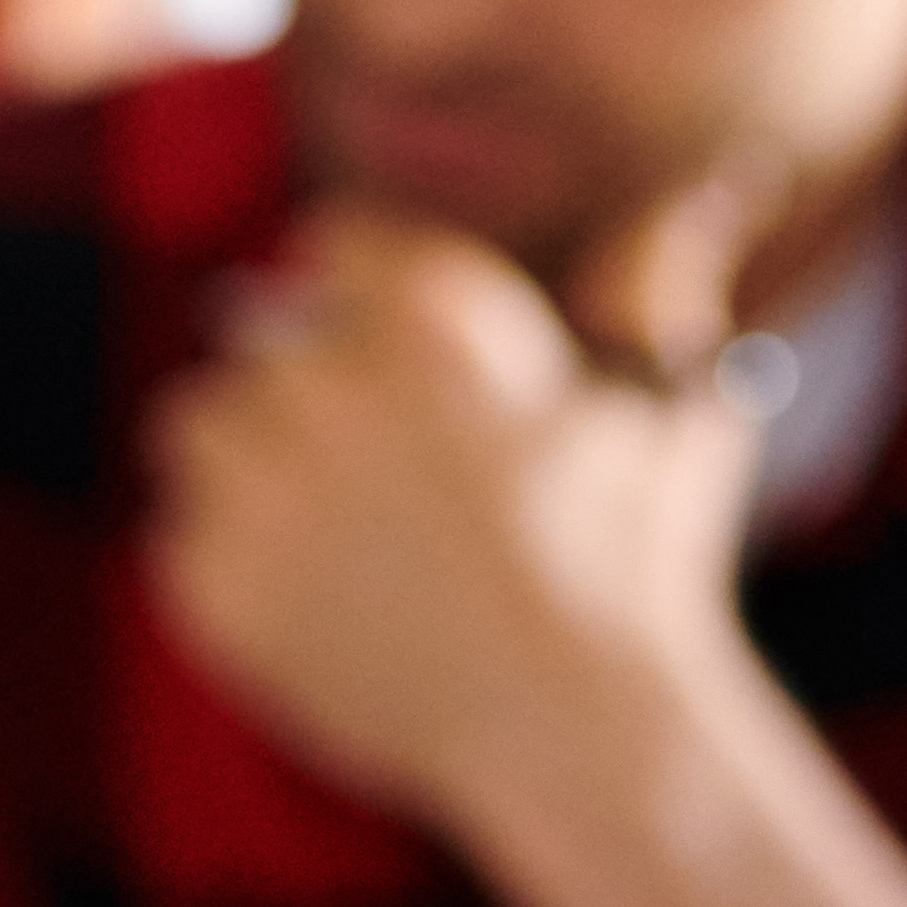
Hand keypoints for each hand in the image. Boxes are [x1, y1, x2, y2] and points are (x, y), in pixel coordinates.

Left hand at [146, 187, 765, 828]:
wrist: (573, 725)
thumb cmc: (638, 563)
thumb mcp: (675, 407)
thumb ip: (657, 290)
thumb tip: (722, 180)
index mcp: (432, 321)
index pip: (335, 245)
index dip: (357, 289)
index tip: (376, 340)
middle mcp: (327, 386)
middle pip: (256, 343)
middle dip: (305, 393)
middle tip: (370, 465)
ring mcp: (257, 483)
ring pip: (196, 426)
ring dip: (244, 460)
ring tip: (329, 522)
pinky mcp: (210, 575)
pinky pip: (184, 534)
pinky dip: (231, 559)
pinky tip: (316, 596)